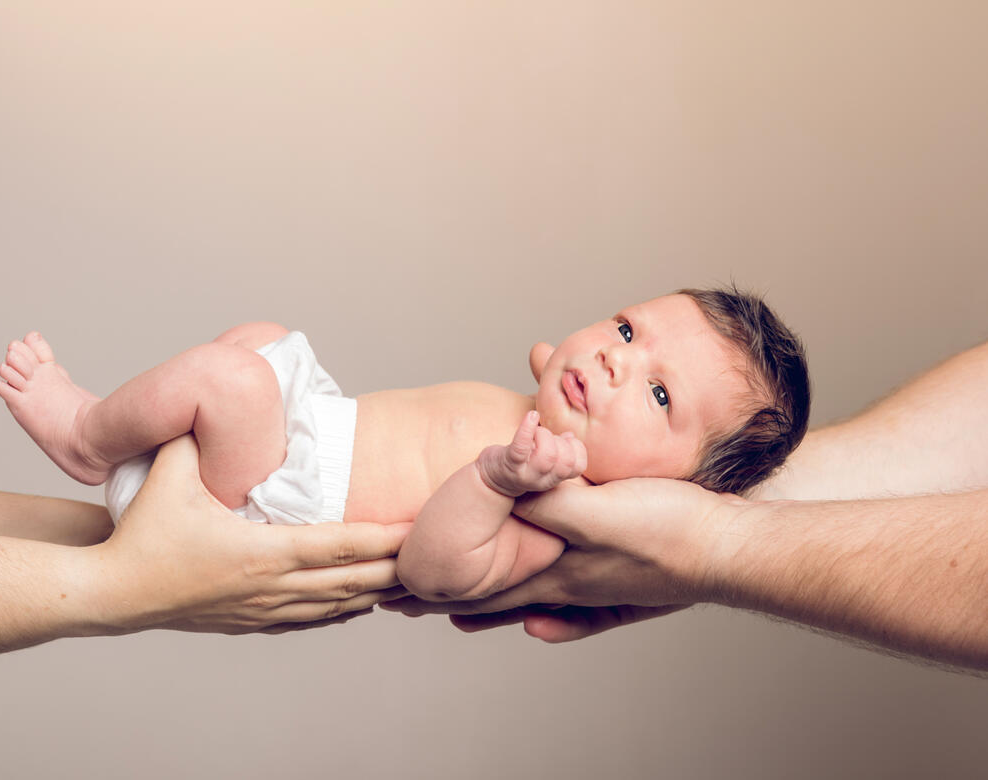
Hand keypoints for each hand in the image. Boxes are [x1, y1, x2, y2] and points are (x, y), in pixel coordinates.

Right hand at [88, 435, 409, 634]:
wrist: (111, 593)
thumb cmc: (142, 533)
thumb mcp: (169, 474)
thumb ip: (198, 432)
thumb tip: (217, 389)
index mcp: (261, 552)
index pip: (340, 545)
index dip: (385, 538)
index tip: (418, 529)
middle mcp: (270, 587)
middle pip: (351, 581)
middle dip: (394, 567)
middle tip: (432, 554)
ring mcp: (262, 611)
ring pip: (336, 607)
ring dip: (373, 592)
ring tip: (408, 579)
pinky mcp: (251, 624)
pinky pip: (310, 621)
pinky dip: (341, 611)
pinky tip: (359, 605)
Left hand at [384, 477, 745, 640]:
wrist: (730, 548)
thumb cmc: (668, 528)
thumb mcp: (597, 508)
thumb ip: (547, 498)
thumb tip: (498, 490)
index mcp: (556, 572)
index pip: (482, 586)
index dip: (439, 589)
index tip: (397, 595)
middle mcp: (570, 587)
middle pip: (498, 599)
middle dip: (453, 602)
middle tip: (412, 610)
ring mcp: (598, 589)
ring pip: (530, 603)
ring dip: (493, 610)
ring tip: (461, 621)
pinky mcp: (624, 583)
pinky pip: (574, 609)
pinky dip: (550, 619)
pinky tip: (542, 628)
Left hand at [476, 410, 587, 496]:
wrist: (490, 478)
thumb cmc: (520, 463)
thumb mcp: (543, 460)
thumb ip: (560, 450)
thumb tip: (570, 436)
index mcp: (554, 478)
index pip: (577, 467)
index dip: (577, 448)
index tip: (564, 439)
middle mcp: (542, 480)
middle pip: (565, 461)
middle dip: (561, 441)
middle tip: (546, 437)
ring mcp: (525, 473)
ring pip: (548, 455)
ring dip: (544, 435)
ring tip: (535, 433)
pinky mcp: (509, 463)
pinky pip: (521, 446)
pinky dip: (527, 428)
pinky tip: (531, 416)